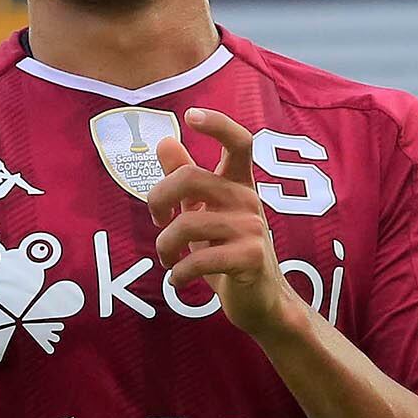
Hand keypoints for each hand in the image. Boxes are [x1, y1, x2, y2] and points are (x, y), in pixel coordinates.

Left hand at [151, 109, 296, 338]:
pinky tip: (178, 280)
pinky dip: (178, 274)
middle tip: (157, 222)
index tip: (191, 116)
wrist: (261, 301)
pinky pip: (197, 260)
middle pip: (191, 177)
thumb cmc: (228, 253)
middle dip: (158, 199)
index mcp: (239, 185)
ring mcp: (251, 229)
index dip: (217, 123)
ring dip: (164, 246)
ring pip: (185, 224)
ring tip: (167, 260)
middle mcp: (248, 200)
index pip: (238, 142)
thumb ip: (186, 180)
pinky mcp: (249, 258)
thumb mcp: (205, 214)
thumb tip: (165, 141)